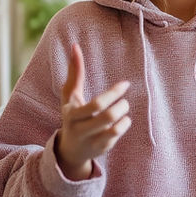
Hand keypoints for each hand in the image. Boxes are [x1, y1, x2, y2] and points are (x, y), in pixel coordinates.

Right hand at [51, 44, 131, 180]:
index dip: (114, 93)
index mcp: (72, 114)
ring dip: (124, 116)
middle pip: (107, 116)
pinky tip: (122, 121)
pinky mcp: (100, 150)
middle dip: (121, 105)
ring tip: (124, 109)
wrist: (69, 149)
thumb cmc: (72, 114)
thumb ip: (75, 72)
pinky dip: (123, 126)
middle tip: (125, 100)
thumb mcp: (70, 95)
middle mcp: (80, 129)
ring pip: (114, 130)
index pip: (97, 104)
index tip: (126, 84)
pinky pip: (116, 138)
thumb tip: (75, 46)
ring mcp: (90, 141)